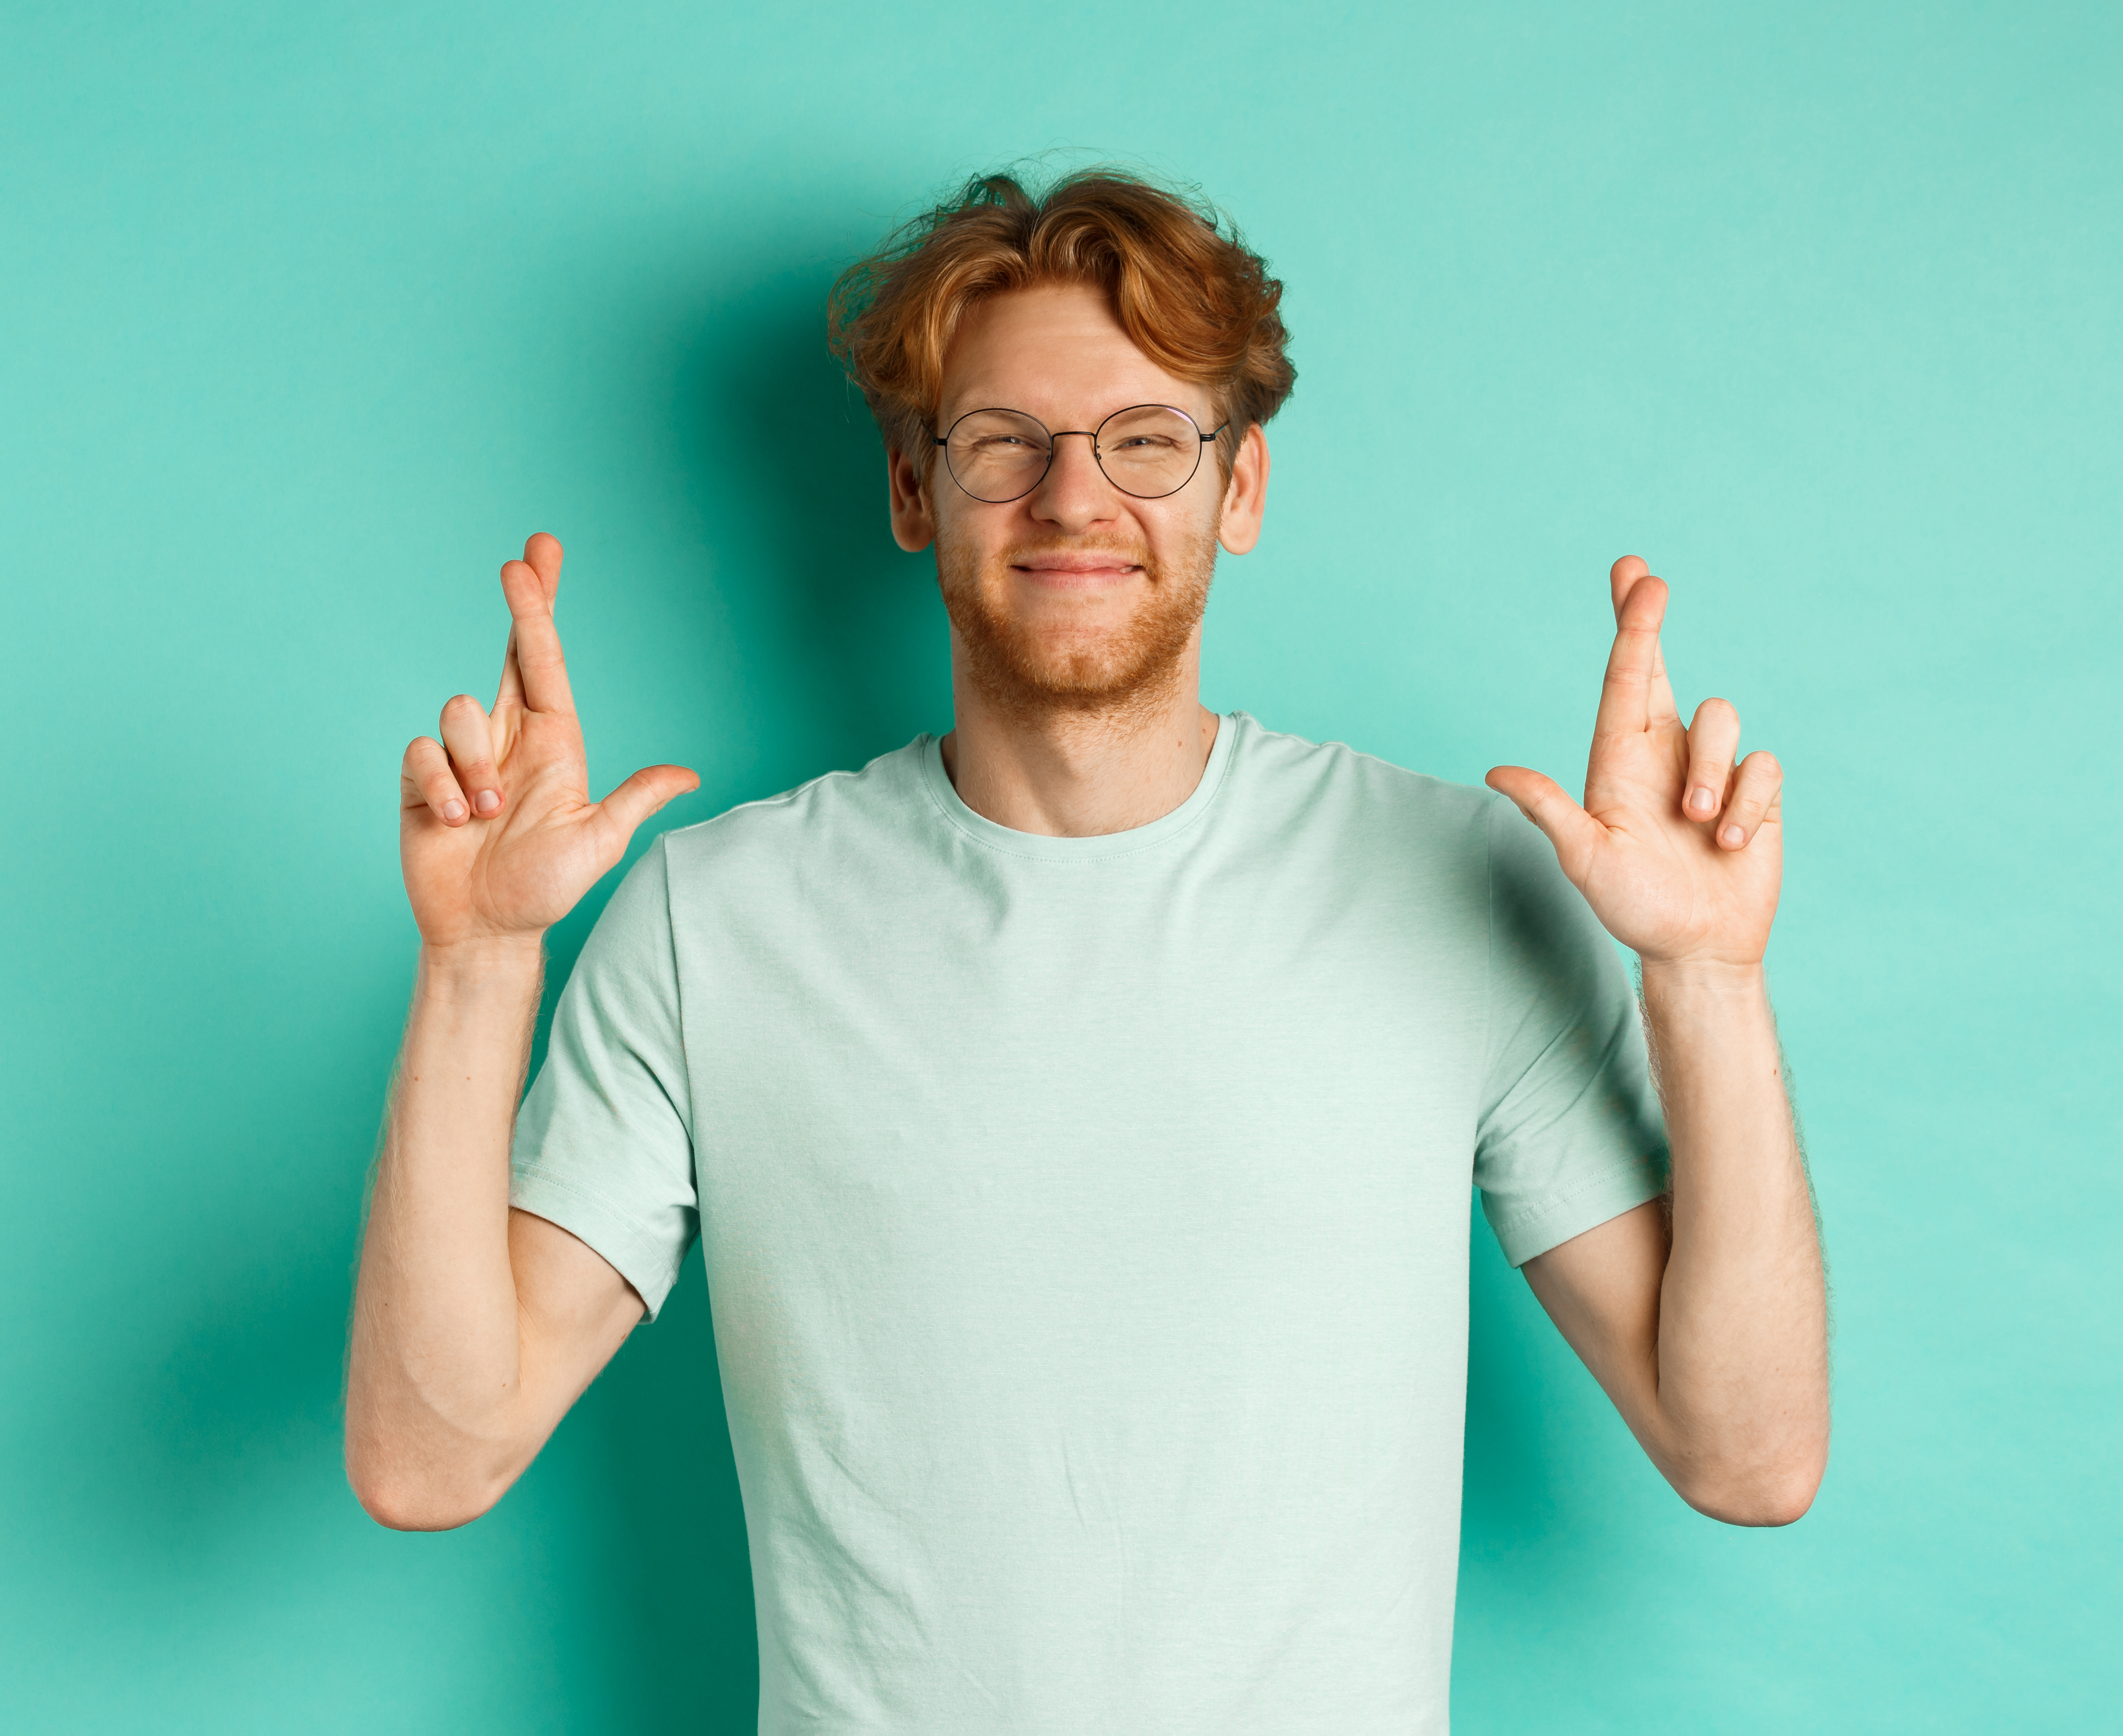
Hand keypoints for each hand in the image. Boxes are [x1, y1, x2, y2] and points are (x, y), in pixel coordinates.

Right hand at [398, 533, 698, 951]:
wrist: (485, 931)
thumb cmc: (543, 889)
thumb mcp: (598, 842)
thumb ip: (635, 800)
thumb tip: (690, 775)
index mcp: (554, 744)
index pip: (547, 665)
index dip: (541, 612)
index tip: (538, 560)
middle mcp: (509, 739)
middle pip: (509, 654)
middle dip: (521, 606)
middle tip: (521, 560)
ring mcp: (463, 757)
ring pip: (458, 711)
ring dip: (476, 766)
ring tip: (489, 814)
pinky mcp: (423, 779)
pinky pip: (423, 754)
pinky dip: (443, 788)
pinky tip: (456, 824)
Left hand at [1486, 556, 1781, 969]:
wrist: (1696, 949)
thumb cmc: (1634, 907)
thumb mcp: (1586, 860)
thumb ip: (1550, 811)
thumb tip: (1495, 773)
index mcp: (1618, 762)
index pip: (1623, 681)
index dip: (1629, 628)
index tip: (1634, 578)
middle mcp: (1663, 754)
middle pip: (1658, 669)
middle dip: (1648, 622)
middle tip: (1647, 578)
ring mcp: (1711, 770)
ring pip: (1721, 717)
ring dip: (1711, 773)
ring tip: (1697, 826)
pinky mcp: (1755, 792)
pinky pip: (1762, 766)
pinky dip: (1748, 805)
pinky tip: (1730, 846)